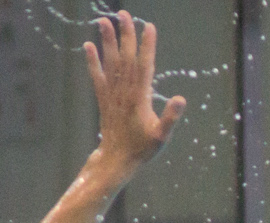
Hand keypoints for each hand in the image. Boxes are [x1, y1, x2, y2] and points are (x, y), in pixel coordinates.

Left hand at [85, 12, 186, 173]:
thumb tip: (182, 99)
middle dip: (125, 35)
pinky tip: (88, 46)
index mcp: (140, 98)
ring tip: (103, 20)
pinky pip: (97, 77)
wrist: (116, 161)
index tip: (148, 26)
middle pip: (125, 58)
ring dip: (107, 41)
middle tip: (124, 13)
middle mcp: (124, 92)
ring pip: (110, 63)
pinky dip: (92, 61)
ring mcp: (112, 95)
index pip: (145, 66)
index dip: (147, 45)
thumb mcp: (162, 137)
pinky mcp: (104, 100)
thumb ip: (171, 118)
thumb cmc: (142, 150)